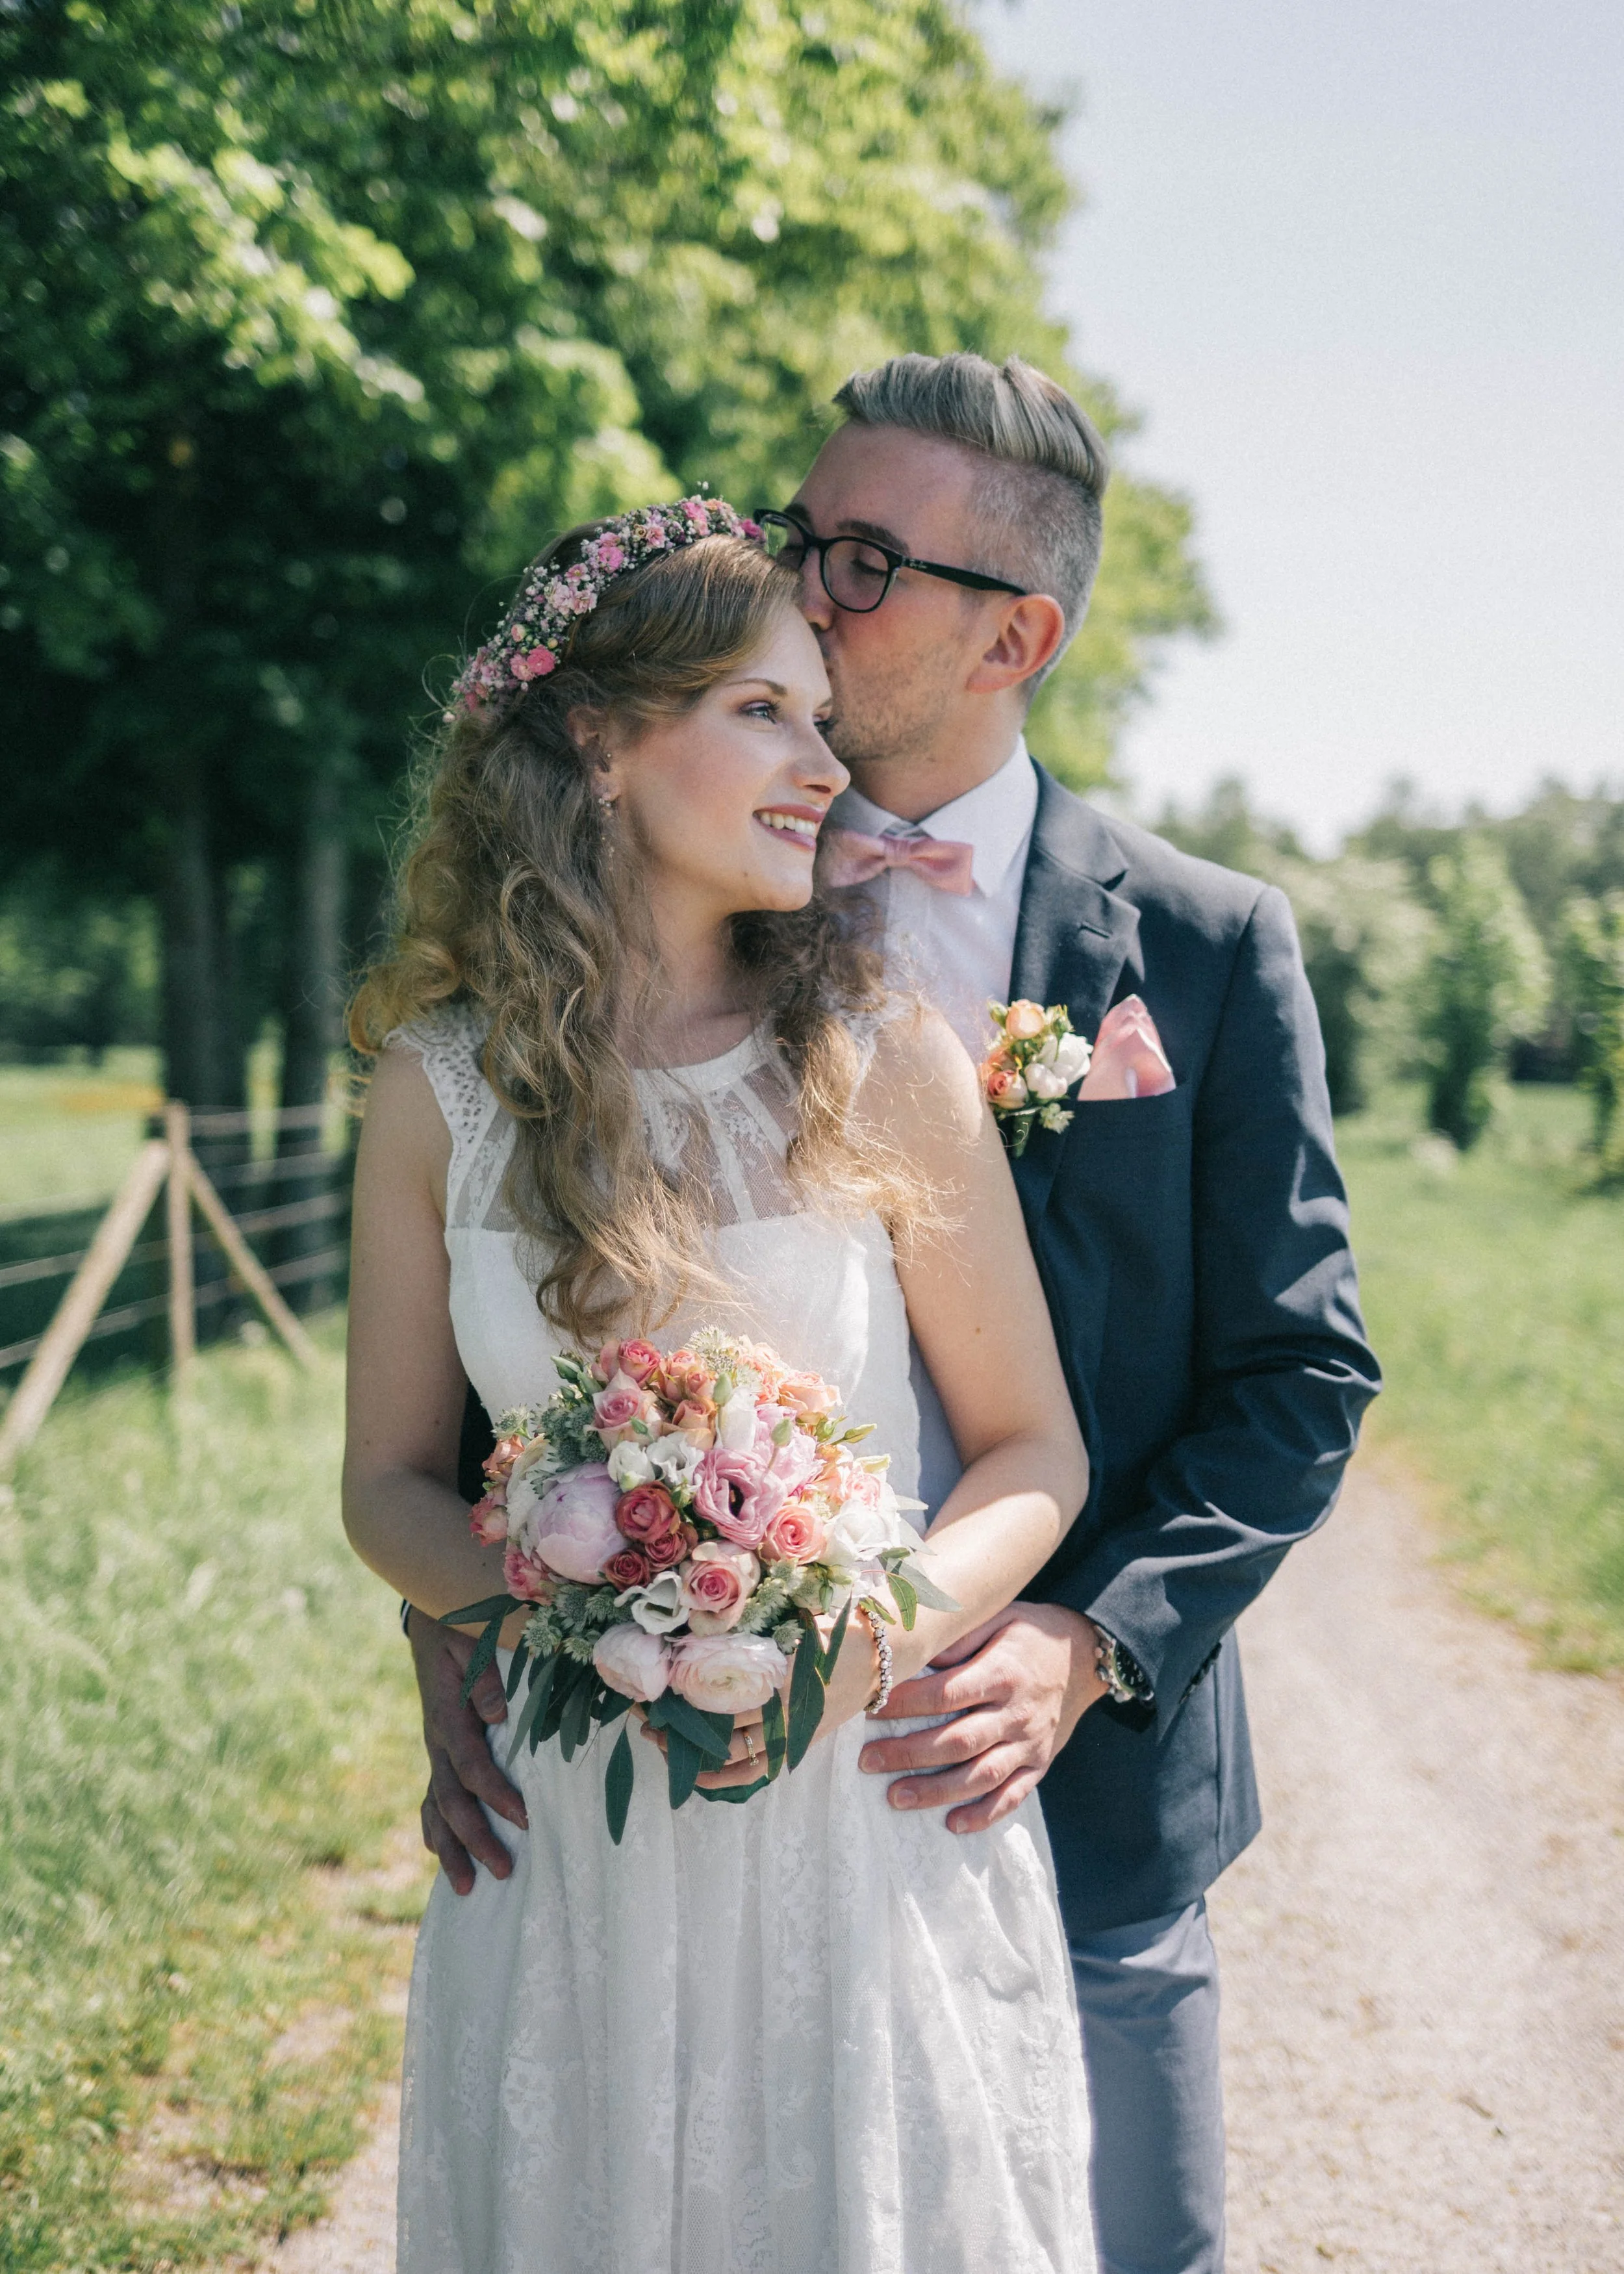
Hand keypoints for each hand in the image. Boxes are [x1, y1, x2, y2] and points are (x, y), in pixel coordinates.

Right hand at [408, 1606, 528, 1893]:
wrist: (431, 1614)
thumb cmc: (460, 1623)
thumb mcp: (470, 1636)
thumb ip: (483, 1672)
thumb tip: (494, 1713)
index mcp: (448, 1713)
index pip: (470, 1763)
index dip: (495, 1792)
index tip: (524, 1818)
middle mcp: (437, 1739)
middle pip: (450, 1800)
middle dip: (475, 1838)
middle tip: (503, 1871)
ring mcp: (435, 1750)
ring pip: (435, 1809)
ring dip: (450, 1849)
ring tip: (466, 1889)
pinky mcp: (439, 1752)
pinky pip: (432, 1800)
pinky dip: (436, 1831)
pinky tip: (444, 1860)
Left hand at [641, 1612, 878, 1793]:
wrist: (882, 1654)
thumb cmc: (837, 1626)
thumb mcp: (798, 1617)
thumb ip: (757, 1625)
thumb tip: (702, 1626)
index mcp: (782, 1667)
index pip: (722, 1684)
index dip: (683, 1688)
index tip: (653, 1684)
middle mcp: (785, 1703)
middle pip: (719, 1721)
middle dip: (677, 1720)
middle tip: (644, 1713)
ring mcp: (793, 1730)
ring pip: (733, 1752)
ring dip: (692, 1751)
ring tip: (658, 1740)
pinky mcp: (799, 1745)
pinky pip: (758, 1770)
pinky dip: (726, 1779)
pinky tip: (697, 1775)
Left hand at [857, 1603, 1103, 1832]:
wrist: (1087, 1655)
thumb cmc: (1030, 1633)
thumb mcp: (999, 1616)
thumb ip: (958, 1635)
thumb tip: (914, 1652)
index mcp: (1002, 1673)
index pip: (947, 1694)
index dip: (906, 1703)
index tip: (869, 1707)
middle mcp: (1017, 1713)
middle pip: (958, 1741)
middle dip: (909, 1753)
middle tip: (868, 1761)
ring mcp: (1029, 1744)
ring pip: (981, 1776)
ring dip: (937, 1791)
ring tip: (895, 1797)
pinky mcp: (1040, 1765)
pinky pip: (1013, 1796)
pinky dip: (984, 1814)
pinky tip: (953, 1824)